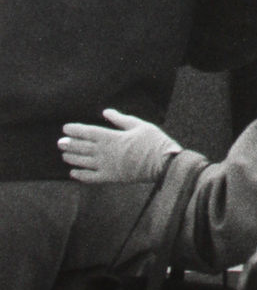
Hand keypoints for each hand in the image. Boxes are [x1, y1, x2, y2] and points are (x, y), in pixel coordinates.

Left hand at [59, 109, 179, 182]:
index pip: (88, 132)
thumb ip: (120, 119)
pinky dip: (81, 175)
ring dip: (72, 158)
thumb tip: (106, 112)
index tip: (65, 128)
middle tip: (60, 143)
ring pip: (84, 162)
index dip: (76, 130)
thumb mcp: (138, 125)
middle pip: (83, 147)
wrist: (162, 163)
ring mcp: (107, 166)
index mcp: (112, 137)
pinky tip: (73, 173)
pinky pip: (91, 177)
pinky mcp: (111, 177)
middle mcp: (105, 152)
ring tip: (64, 155)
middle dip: (70, 144)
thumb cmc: (153, 141)